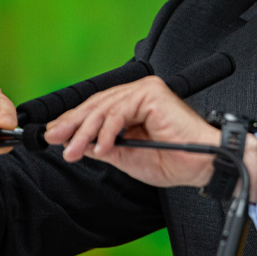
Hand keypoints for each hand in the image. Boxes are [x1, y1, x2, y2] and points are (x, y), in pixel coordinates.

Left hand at [44, 76, 256, 200]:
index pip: (98, 109)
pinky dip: (107, 131)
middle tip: (55, 140)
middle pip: (97, 106)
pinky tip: (99, 147)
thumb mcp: (127, 156)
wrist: (202, 164)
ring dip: (86, 132)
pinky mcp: (151, 95)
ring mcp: (146, 91)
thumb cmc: (175, 160)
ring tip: (74, 150)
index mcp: (135, 104)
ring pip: (105, 109)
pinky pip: (120, 112)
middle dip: (73, 126)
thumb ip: (104, 147)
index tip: (55, 137)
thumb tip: (78, 144)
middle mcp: (140, 93)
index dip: (74, 122)